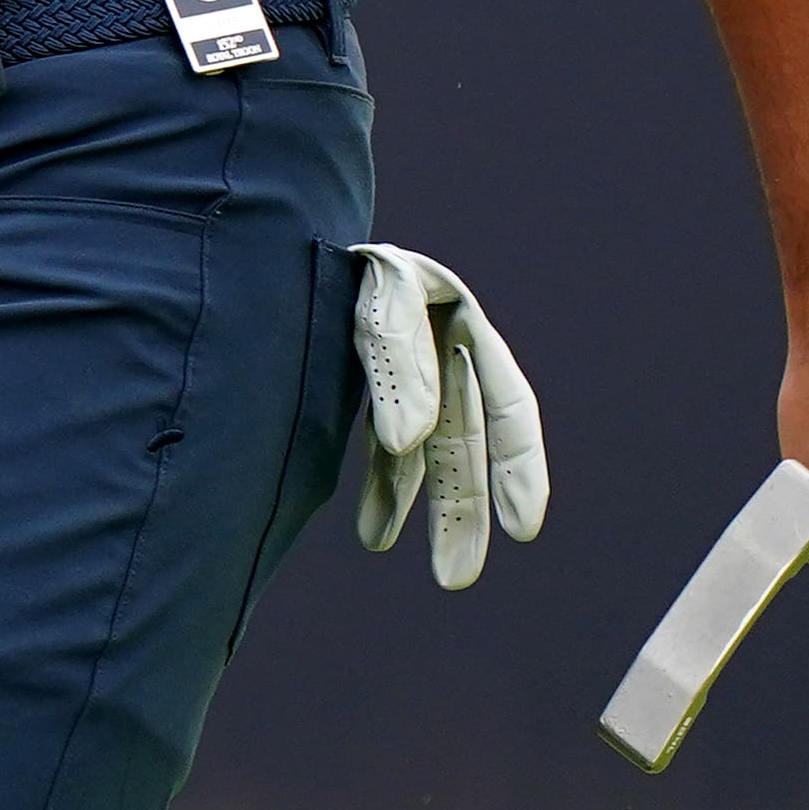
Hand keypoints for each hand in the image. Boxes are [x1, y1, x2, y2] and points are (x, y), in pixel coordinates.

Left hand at [347, 244, 551, 588]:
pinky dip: (380, 490)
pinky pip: (382, 450)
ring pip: (424, 456)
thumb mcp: (379, 293)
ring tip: (441, 574)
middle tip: (458, 578)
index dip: (520, 466)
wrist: (282, 232)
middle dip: (464, 511)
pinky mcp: (367, 389)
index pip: (505, 404)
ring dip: (421, 510)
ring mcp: (405, 374)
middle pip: (464, 443)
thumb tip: (409, 442)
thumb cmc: (339, 255)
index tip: (525, 529)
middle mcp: (441, 352)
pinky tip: (374, 534)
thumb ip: (397, 362)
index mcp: (460, 320)